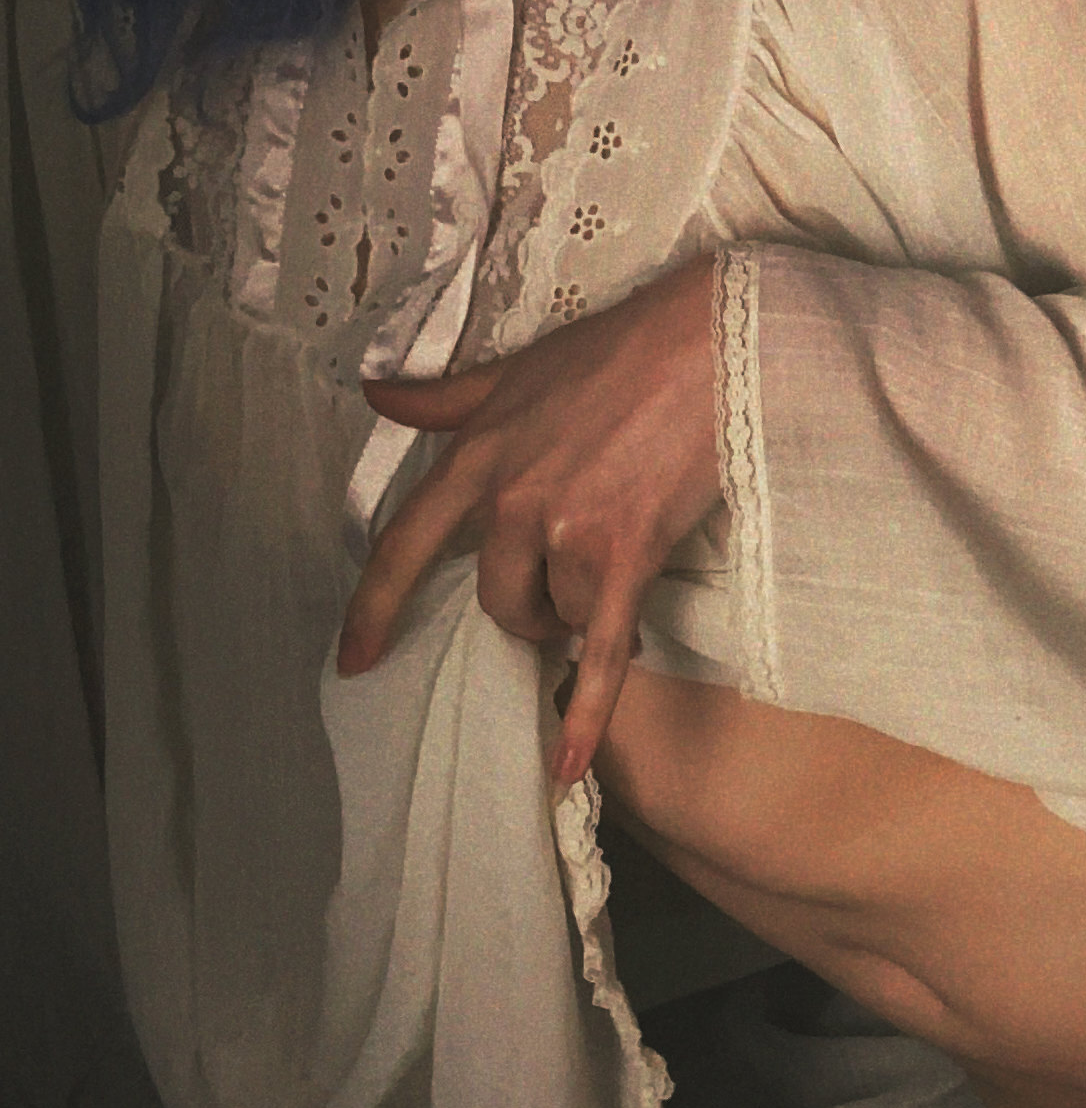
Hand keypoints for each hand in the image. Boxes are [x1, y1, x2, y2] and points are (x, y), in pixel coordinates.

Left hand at [335, 250, 724, 791]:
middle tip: (568, 585)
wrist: (709, 342)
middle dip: (529, 606)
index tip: (354, 660)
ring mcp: (567, 530)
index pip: (405, 545)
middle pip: (496, 598)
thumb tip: (376, 390)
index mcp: (478, 455)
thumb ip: (446, 397)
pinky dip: (586, 715)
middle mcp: (512, 499)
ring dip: (585, 612)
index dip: (374, 609)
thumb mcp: (519, 369)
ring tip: (623, 572)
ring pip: (559, 615)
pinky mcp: (626, 554)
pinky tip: (568, 765)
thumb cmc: (620, 349)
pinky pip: (599, 652)